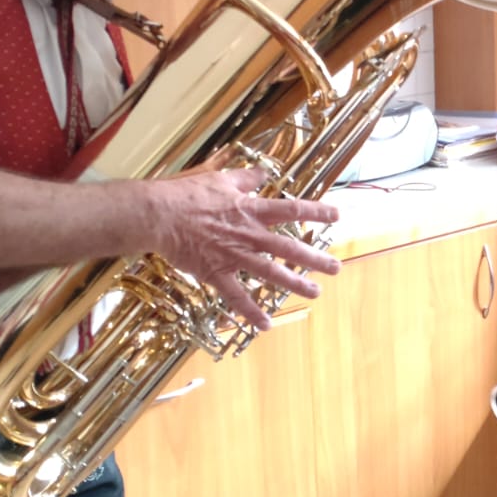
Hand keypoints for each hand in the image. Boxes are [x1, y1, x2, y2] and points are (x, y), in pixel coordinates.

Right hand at [149, 168, 340, 328]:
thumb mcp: (220, 178)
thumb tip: (264, 171)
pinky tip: (266, 325)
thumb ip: (245, 178)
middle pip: (289, 247)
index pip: (291, 208)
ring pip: (271, 272)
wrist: (159, 214)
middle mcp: (249, 234)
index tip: (337, 215)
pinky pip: (237, 297)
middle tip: (335, 267)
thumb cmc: (186, 194)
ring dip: (295, 284)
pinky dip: (251, 312)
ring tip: (315, 293)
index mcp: (251, 210)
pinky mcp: (216, 273)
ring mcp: (234, 255)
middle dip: (315, 258)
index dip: (316, 211)